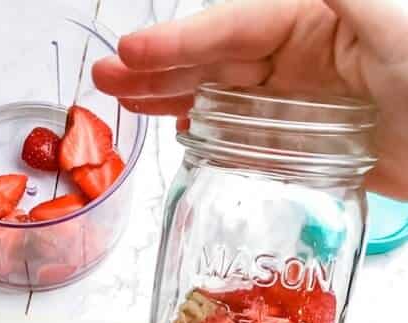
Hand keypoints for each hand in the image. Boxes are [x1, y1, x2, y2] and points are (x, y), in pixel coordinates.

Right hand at [92, 0, 407, 198]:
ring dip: (170, 97)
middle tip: (104, 80)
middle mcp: (299, 53)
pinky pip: (245, 135)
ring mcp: (299, 99)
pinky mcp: (305, 143)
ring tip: (124, 104)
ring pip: (221, 96)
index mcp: (313, 17)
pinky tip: (178, 130)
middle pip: (215, 59)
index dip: (179, 42)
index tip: (131, 53)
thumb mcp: (388, 21)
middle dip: (158, 67)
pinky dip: (210, 132)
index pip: (231, 28)